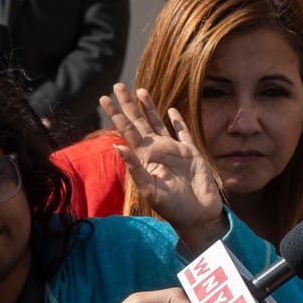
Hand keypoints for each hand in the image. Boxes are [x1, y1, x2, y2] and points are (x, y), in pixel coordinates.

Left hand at [102, 83, 224, 253]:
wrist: (198, 216)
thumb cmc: (173, 208)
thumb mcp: (150, 190)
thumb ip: (135, 169)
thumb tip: (117, 146)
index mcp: (144, 158)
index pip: (126, 131)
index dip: (116, 115)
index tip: (104, 99)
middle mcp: (157, 151)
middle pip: (140, 122)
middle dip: (128, 105)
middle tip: (117, 86)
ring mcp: (174, 151)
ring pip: (158, 123)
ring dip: (150, 108)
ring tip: (140, 90)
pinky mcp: (192, 153)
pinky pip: (183, 133)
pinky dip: (178, 121)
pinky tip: (172, 111)